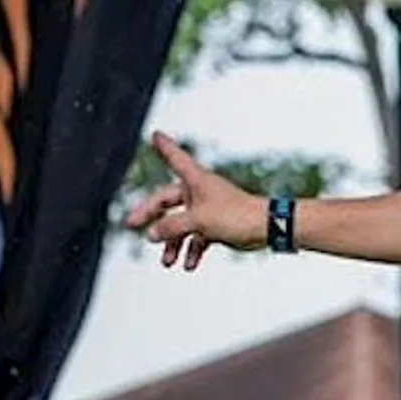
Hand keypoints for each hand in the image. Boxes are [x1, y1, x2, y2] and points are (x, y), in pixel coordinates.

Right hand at [123, 131, 266, 270]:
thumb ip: (171, 227)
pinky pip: (197, 238)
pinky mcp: (217, 226)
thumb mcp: (198, 220)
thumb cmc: (236, 216)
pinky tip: (189, 265)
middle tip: (131, 225)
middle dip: (151, 216)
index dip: (164, 147)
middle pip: (166, 201)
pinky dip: (192, 250)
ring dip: (173, 244)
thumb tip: (151, 235)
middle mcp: (199, 192)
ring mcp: (207, 210)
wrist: (268, 228)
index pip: (175, 158)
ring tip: (167, 261)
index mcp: (196, 180)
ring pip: (180, 225)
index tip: (155, 133)